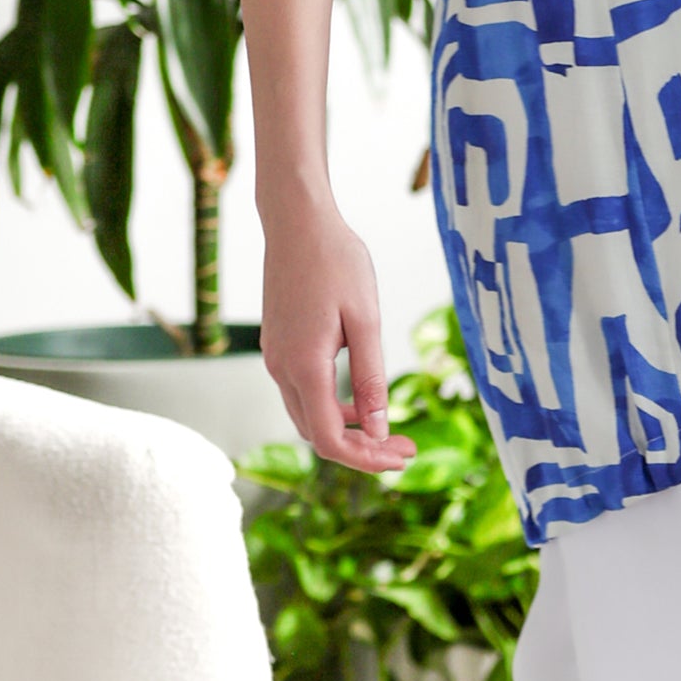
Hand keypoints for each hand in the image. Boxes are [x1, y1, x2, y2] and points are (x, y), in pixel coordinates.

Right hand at [260, 195, 416, 475]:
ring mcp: (274, 357)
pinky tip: (361, 397)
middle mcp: (280, 369)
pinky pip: (301, 392)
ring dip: (346, 428)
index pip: (329, 439)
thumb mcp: (365, 318)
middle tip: (406, 447)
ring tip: (389, 428)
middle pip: (317, 433)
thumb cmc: (337, 262)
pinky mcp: (277, 345)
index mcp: (304, 366)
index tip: (401, 458)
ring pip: (308, 415)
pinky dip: (331, 406)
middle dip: (361, 449)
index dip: (365, 459)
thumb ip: (370, 376)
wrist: (297, 222)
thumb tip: (379, 429)